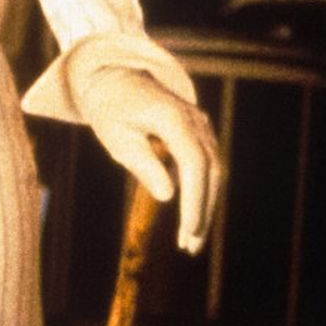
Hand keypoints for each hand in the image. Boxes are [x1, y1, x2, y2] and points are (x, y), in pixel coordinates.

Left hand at [83, 68, 220, 252]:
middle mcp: (195, 119)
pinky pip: (208, 165)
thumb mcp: (118, 138)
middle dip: (203, 210)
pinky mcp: (200, 132)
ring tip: (190, 241)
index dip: (195, 199)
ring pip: (214, 170)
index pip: (194, 163)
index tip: (188, 229)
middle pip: (211, 170)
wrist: (117, 79)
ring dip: (205, 205)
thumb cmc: (111, 111)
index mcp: (173, 117)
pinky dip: (203, 192)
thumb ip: (143, 164)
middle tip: (191, 246)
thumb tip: (167, 195)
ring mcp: (201, 124)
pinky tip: (192, 218)